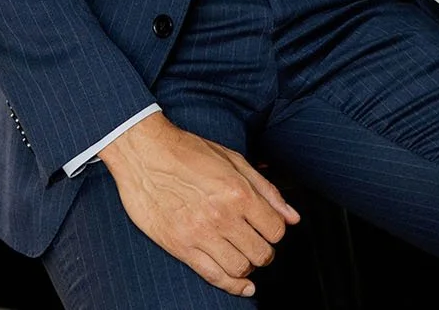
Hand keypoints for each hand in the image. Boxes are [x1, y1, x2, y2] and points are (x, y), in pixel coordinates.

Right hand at [99, 112, 299, 296]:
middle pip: (261, 253)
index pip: (276, 229)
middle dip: (264, 250)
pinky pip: (214, 276)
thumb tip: (293, 217)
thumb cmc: (188, 151)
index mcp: (238, 191)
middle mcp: (222, 216)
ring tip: (242, 252)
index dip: (275, 230)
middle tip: (254, 240)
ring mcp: (201, 234)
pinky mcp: (181, 246)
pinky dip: (232, 286)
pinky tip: (241, 284)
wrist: (144, 153)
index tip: (266, 226)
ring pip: (241, 268)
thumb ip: (266, 189)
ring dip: (248, 266)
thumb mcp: (233, 159)